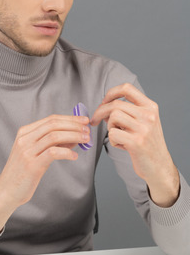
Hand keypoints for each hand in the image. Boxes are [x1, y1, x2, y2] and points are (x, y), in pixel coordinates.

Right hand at [0, 114, 89, 235]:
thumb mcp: (35, 153)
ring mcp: (27, 151)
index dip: (69, 118)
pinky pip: (52, 153)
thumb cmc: (22, 172)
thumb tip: (74, 135)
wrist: (6, 191)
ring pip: (54, 136)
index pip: (50, 119)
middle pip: (53, 125)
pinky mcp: (32, 165)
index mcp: (25, 133)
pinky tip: (74, 156)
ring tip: (85, 140)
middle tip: (87, 128)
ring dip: (73, 136)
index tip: (83, 120)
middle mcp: (25, 139)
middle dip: (73, 125)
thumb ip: (52, 143)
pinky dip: (66, 152)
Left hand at [91, 83, 179, 206]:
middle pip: (115, 104)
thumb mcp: (144, 121)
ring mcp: (143, 128)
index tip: (104, 102)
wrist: (159, 166)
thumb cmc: (147, 143)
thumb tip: (104, 106)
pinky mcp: (137, 142)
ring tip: (116, 135)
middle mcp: (148, 115)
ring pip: (113, 117)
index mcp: (150, 107)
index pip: (127, 88)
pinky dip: (112, 140)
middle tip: (95, 121)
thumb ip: (129, 111)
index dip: (111, 93)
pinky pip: (112, 134)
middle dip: (100, 112)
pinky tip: (121, 145)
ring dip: (109, 127)